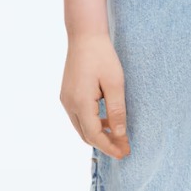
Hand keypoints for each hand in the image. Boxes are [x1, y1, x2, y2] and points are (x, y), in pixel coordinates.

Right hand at [61, 34, 130, 159]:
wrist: (85, 36)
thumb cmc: (102, 57)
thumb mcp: (115, 84)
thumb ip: (117, 111)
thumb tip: (119, 135)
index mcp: (80, 102)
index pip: (94, 135)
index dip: (110, 147)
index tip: (125, 154)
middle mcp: (69, 104)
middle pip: (86, 135)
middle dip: (105, 144)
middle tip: (125, 147)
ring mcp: (65, 100)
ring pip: (81, 128)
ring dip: (99, 134)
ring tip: (119, 136)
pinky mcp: (67, 95)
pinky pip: (79, 117)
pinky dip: (93, 124)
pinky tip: (108, 121)